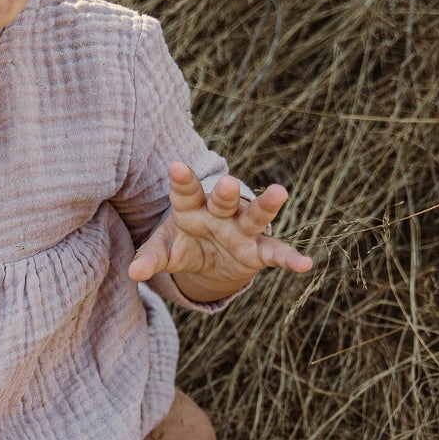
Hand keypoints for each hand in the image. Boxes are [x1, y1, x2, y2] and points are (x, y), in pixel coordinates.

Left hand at [128, 163, 312, 303]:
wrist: (208, 261)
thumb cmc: (183, 245)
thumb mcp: (164, 251)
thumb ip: (150, 258)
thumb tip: (133, 273)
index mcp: (192, 209)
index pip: (186, 193)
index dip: (182, 181)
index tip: (176, 166)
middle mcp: (220, 215)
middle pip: (223, 201)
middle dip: (225, 193)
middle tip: (226, 182)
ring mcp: (242, 231)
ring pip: (255, 216)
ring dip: (266, 205)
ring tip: (280, 191)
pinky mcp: (259, 251)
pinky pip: (276, 253)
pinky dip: (290, 258)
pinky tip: (305, 264)